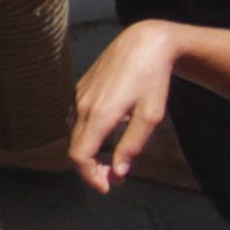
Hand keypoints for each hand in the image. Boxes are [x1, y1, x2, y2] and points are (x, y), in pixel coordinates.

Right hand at [69, 20, 179, 193]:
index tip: (108, 187)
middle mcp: (82, 106)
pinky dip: (89, 135)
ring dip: (89, 152)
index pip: (80, 156)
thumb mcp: (151, 115)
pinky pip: (78, 119)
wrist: (144, 41)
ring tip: (112, 159)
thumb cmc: (153, 78)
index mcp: (99, 115)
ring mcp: (79, 95)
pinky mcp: (81, 88)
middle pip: (76, 148)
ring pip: (76, 134)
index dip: (90, 176)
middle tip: (115, 178)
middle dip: (92, 169)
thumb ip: (132, 145)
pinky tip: (110, 132)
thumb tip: (119, 173)